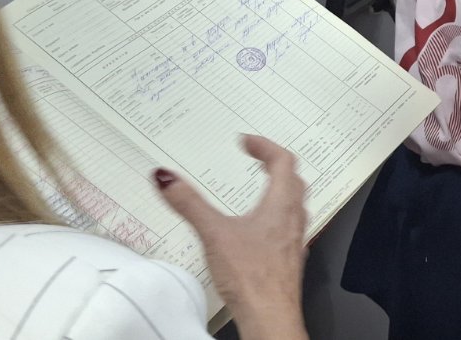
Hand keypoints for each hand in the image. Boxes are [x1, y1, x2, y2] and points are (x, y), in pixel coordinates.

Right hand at [156, 136, 309, 339]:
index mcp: (281, 204)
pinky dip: (275, 216)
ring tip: (260, 188)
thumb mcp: (213, 233)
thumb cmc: (252, 278)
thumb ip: (188, 204)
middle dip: (275, 163)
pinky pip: (288, 227)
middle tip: (256, 157)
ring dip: (279, 189)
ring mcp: (294, 240)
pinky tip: (258, 230)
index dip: (265, 146)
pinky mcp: (289, 260)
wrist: (270, 317)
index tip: (246, 142)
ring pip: (294, 204)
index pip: (283, 161)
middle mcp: (293, 219)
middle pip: (293, 180)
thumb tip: (166, 177)